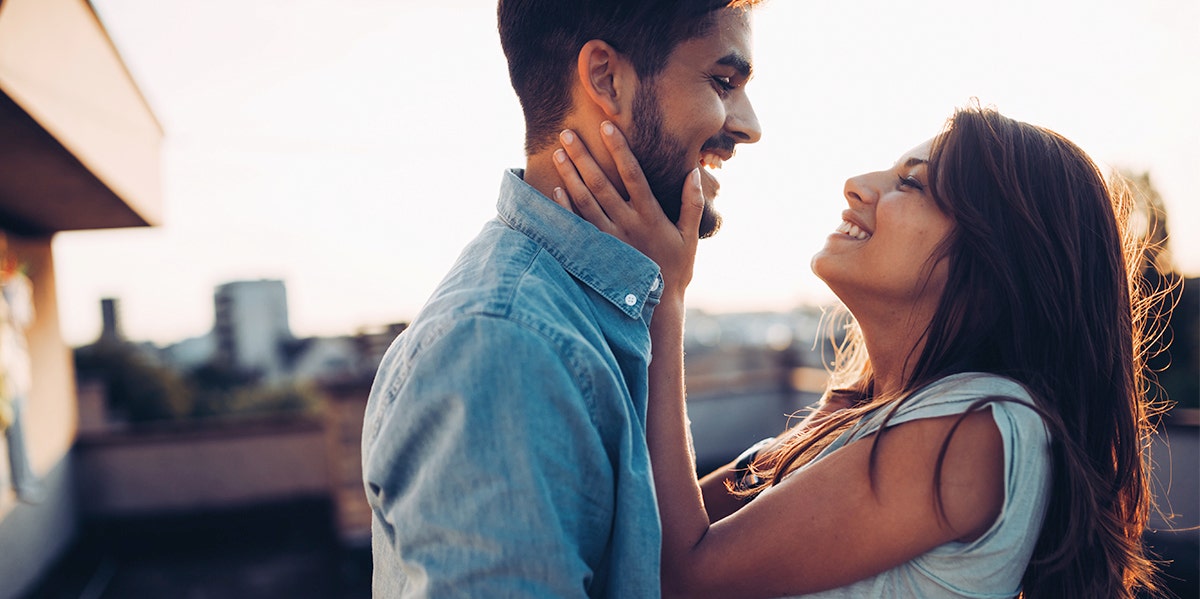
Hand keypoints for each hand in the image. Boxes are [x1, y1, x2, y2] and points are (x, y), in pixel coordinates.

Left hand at [551, 121, 702, 299]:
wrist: (658, 306)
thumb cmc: (677, 267)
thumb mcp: (690, 236)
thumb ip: (692, 204)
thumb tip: (694, 173)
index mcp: (651, 216)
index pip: (633, 175)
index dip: (619, 150)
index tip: (607, 127)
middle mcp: (628, 224)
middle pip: (601, 184)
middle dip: (584, 157)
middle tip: (567, 133)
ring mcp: (610, 239)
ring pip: (586, 202)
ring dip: (570, 176)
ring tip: (558, 154)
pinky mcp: (597, 252)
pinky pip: (578, 226)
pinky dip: (566, 207)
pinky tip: (556, 188)